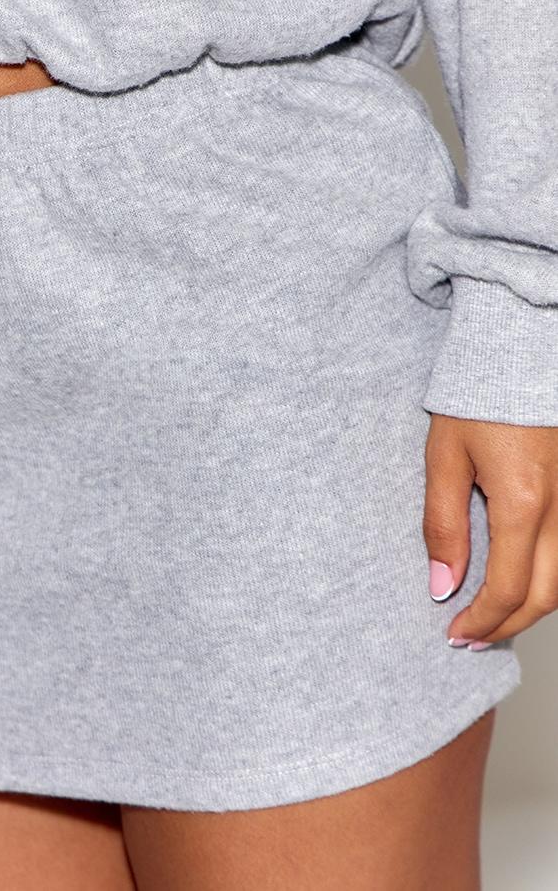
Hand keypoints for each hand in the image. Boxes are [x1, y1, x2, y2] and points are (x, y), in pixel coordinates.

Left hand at [423, 413, 557, 647]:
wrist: (518, 351)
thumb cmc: (477, 397)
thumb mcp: (444, 459)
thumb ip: (443, 525)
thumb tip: (442, 584)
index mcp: (523, 502)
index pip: (509, 590)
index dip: (481, 621)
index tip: (454, 633)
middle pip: (547, 596)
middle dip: (507, 626)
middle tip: (471, 637)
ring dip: (533, 607)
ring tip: (494, 617)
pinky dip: (552, 578)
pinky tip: (524, 580)